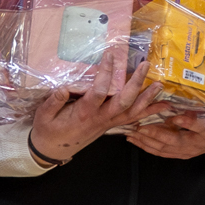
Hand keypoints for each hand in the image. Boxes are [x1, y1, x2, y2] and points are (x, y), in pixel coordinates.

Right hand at [30, 52, 160, 164]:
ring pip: (132, 111)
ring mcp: (108, 122)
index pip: (98, 92)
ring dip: (148, 98)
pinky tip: (161, 105)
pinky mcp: (110, 124)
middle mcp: (100, 118)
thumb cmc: (48, 130)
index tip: (110, 55)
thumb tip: (63, 88)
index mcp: (84, 113)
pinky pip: (132, 118)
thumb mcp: (43, 116)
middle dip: (136, 83)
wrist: (53, 150)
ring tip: (161, 85)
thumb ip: (53, 102)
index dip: (105, 74)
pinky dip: (148, 112)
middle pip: (123, 101)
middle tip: (145, 65)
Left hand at [127, 88, 204, 159]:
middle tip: (140, 126)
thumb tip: (202, 67)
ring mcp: (190, 150)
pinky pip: (163, 153)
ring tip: (132, 133)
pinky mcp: (183, 154)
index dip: (188, 123)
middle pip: (176, 141)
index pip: (200, 126)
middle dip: (156, 134)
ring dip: (147, 142)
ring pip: (166, 149)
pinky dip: (148, 147)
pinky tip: (136, 140)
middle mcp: (199, 142)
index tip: (175, 117)